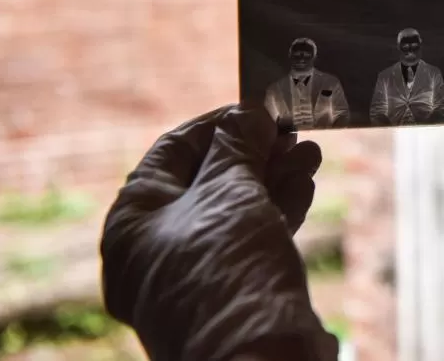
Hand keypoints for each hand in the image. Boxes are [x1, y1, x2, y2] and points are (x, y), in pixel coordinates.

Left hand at [100, 105, 338, 360]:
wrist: (260, 355)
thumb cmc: (228, 270)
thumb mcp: (229, 191)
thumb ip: (237, 145)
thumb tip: (248, 114)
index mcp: (133, 221)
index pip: (172, 151)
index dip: (217, 124)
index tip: (257, 108)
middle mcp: (157, 247)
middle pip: (208, 179)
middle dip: (255, 151)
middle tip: (290, 129)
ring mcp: (196, 271)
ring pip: (237, 209)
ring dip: (275, 176)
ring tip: (311, 152)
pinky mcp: (233, 289)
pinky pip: (253, 237)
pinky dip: (280, 208)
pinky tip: (307, 183)